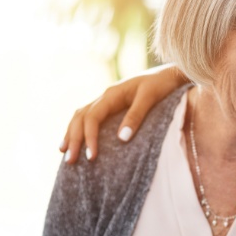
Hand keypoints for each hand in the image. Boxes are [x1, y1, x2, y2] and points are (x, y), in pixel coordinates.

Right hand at [59, 64, 187, 162]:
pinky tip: (78, 140)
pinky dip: (80, 128)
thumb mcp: (150, 97)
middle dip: (74, 139)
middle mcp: (105, 96)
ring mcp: (107, 100)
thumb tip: (121, 138)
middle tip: (70, 161)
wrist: (171, 74)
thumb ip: (136, 116)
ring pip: (81, 116)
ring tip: (64, 152)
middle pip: (81, 117)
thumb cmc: (162, 84)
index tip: (91, 157)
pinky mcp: (113, 105)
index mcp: (112, 94)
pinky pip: (90, 117)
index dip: (89, 137)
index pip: (92, 117)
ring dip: (71, 133)